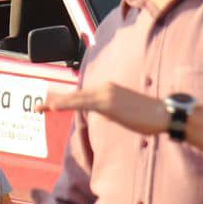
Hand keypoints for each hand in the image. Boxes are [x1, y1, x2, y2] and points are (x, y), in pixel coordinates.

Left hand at [43, 82, 167, 134]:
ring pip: (76, 98)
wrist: (165, 114)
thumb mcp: (126, 111)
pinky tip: (55, 107)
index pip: (81, 95)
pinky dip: (68, 104)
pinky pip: (83, 103)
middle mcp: (105, 88)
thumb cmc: (150, 115)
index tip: (49, 104)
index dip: (64, 99)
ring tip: (40, 107)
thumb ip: (112, 110)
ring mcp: (106, 94)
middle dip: (55, 101)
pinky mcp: (109, 102)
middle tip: (37, 107)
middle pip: (75, 95)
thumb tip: (105, 114)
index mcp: (109, 90)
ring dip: (57, 102)